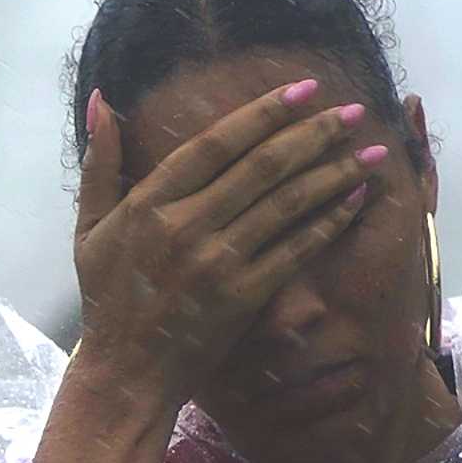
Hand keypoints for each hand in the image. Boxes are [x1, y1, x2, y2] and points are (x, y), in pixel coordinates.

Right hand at [65, 77, 383, 404]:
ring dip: (334, 172)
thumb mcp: (89, 229)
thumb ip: (98, 165)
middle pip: (262, 167)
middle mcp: (185, 228)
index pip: (216, 144)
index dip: (264, 112)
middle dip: (314, 133)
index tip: (304, 89)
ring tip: (372, 151)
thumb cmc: (108, 299)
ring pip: (286, 204)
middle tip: (354, 111)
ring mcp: (216, 264)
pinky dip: (328, 222)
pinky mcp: (242, 297)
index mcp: (149, 204)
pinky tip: (356, 198)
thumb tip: (99, 100)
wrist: (125, 373)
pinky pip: (294, 250)